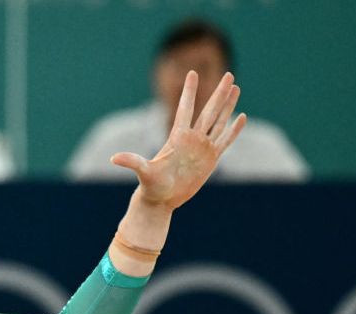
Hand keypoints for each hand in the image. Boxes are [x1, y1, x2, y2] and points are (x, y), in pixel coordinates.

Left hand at [111, 71, 245, 211]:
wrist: (162, 199)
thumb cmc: (151, 186)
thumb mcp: (144, 172)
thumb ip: (132, 162)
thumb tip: (113, 159)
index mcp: (178, 137)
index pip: (186, 108)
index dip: (189, 91)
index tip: (192, 72)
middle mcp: (192, 138)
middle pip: (209, 110)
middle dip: (218, 92)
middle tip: (229, 73)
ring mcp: (202, 147)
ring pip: (219, 121)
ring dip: (228, 105)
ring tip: (235, 87)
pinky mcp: (210, 159)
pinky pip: (225, 141)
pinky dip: (234, 130)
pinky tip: (241, 116)